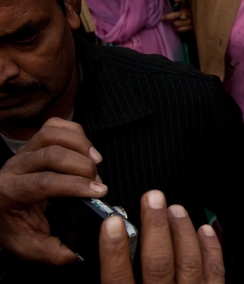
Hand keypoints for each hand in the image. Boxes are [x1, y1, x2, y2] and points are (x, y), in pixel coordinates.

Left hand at [0, 118, 105, 264]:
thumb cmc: (13, 226)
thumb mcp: (29, 247)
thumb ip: (55, 253)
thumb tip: (80, 253)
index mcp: (10, 192)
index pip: (44, 182)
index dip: (75, 185)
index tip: (99, 191)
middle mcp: (14, 168)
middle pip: (51, 154)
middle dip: (81, 166)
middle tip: (98, 181)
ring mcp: (24, 152)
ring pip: (52, 134)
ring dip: (80, 144)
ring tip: (96, 161)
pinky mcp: (34, 142)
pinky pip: (54, 125)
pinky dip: (74, 131)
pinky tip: (85, 148)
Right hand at [99, 190, 224, 283]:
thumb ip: (116, 278)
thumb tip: (108, 251)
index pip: (118, 278)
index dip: (114, 250)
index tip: (112, 222)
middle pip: (158, 264)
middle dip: (156, 227)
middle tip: (153, 198)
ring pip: (188, 262)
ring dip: (181, 231)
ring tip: (175, 208)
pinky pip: (215, 271)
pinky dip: (210, 248)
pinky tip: (203, 230)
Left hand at [161, 0, 192, 32]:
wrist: (197, 20)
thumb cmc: (186, 13)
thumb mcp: (183, 7)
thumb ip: (179, 4)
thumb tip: (172, 0)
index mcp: (186, 7)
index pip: (183, 3)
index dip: (179, 0)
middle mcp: (189, 13)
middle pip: (176, 15)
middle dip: (167, 17)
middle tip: (162, 18)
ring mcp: (191, 20)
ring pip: (176, 23)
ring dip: (172, 24)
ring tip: (172, 23)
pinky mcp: (192, 27)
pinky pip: (180, 29)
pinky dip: (176, 29)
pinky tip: (175, 28)